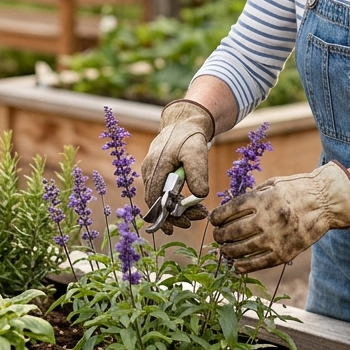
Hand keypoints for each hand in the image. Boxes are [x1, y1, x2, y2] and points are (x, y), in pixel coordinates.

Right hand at [140, 99, 213, 233]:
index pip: (153, 199)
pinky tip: (191, 203)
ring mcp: (152, 170)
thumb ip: (198, 173)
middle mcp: (149, 170)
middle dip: (173, 215)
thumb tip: (200, 195)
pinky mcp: (158, 171)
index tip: (174, 227)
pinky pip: (163, 190)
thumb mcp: (196, 153)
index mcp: (155, 167)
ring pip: (160, 197)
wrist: (185, 121)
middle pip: (156, 201)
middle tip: (192, 222)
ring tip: (197, 214)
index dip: (162, 216)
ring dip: (177, 209)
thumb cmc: (190, 136)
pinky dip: (176, 199)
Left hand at [210, 162, 349, 272]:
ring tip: (224, 249)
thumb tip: (229, 209)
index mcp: (263, 199)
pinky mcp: (285, 253)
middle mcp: (267, 219)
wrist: (326, 202)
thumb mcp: (273, 184)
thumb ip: (252, 196)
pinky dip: (244, 266)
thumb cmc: (298, 190)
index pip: (230, 210)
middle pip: (232, 231)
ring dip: (228, 251)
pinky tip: (236, 266)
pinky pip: (259, 263)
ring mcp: (276, 238)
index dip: (217, 217)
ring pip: (242, 249)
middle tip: (218, 236)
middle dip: (220, 236)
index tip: (214, 220)